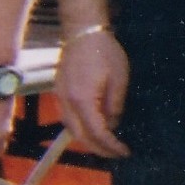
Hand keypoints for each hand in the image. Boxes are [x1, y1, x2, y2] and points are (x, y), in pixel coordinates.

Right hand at [56, 31, 130, 158]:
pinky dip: (78, 128)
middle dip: (98, 148)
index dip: (111, 145)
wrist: (83, 31)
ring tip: (104, 144)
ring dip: (86, 140)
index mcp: (83, 100)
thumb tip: (112, 124)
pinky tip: (90, 127)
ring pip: (69, 128)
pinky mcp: (59, 90)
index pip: (96, 132)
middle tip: (115, 153)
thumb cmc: (104, 52)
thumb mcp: (119, 80)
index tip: (125, 151)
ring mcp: (60, 96)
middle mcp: (67, 102)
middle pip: (79, 135)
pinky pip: (66, 117)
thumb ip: (114, 106)